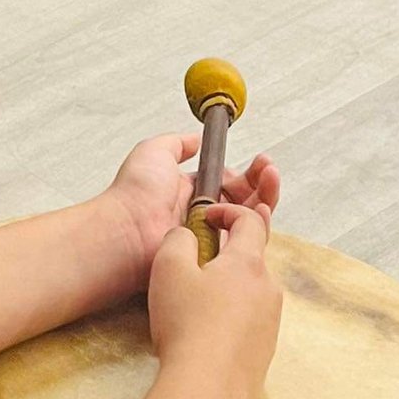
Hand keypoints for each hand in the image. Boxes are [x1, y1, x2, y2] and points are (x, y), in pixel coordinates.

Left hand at [97, 134, 281, 292]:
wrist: (127, 231)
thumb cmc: (136, 192)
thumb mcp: (155, 152)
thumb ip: (178, 143)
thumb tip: (196, 139)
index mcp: (189, 192)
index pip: (229, 184)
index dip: (248, 174)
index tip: (261, 162)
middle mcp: (201, 216)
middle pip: (244, 201)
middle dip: (262, 184)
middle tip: (270, 171)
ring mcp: (208, 238)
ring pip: (248, 222)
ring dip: (265, 199)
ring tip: (271, 180)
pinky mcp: (213, 259)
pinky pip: (243, 245)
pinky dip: (258, 227)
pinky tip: (262, 209)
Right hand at [145, 205, 280, 398]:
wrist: (207, 388)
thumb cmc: (186, 325)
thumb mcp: (168, 268)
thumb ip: (178, 239)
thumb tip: (188, 235)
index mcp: (248, 264)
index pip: (250, 222)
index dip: (228, 212)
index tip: (207, 218)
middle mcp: (268, 289)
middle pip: (252, 258)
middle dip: (225, 254)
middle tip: (196, 263)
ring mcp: (271, 321)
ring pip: (251, 291)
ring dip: (228, 287)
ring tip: (196, 303)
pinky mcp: (266, 349)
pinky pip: (250, 320)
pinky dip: (231, 317)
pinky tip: (206, 333)